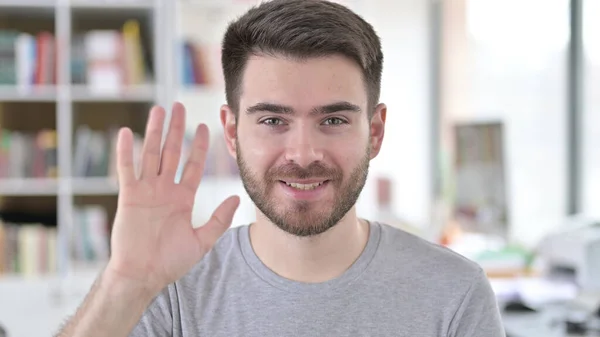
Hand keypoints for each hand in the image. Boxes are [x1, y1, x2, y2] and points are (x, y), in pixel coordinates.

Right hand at [106, 102, 239, 292]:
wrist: (143, 275)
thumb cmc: (170, 262)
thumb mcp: (202, 241)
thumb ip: (219, 219)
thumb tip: (237, 198)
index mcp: (182, 198)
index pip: (192, 165)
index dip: (198, 146)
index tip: (204, 126)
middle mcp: (164, 190)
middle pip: (172, 153)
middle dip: (177, 129)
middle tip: (180, 106)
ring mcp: (146, 191)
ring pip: (151, 154)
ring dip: (155, 132)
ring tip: (159, 110)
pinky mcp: (128, 196)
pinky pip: (126, 170)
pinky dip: (125, 152)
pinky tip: (126, 132)